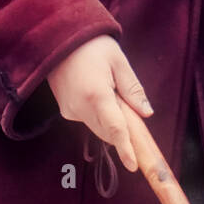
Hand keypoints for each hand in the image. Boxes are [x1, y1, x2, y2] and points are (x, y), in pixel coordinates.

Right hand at [47, 35, 152, 171]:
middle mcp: (80, 108)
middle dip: (122, 128)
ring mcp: (70, 111)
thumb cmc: (91, 44)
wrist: (57, 37)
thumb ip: (133, 89)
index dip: (125, 149)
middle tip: (127, 105)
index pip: (115, 129)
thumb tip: (146, 113)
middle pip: (108, 132)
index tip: (133, 165)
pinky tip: (95, 92)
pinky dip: (98, 115)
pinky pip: (88, 121)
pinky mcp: (66, 111)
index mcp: (97, 95)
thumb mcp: (118, 61)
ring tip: (109, 92)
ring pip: (98, 128)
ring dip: (110, 122)